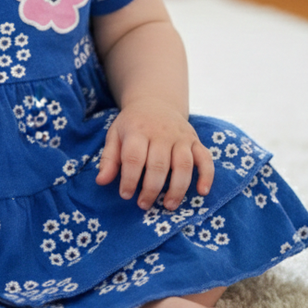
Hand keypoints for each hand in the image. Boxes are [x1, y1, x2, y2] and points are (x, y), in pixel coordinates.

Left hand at [95, 99, 213, 211]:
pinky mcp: (195, 140)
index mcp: (138, 130)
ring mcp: (181, 136)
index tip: (125, 195)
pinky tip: (202, 192)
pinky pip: (206, 158)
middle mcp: (161, 132)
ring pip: (184, 164)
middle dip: (151, 189)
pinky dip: (207, 175)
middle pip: (159, 164)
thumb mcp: (115, 135)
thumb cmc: (132, 124)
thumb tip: (101, 181)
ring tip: (168, 205)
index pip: (134, 157)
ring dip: (177, 188)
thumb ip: (109, 159)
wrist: (155, 102)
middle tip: (144, 205)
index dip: (129, 179)